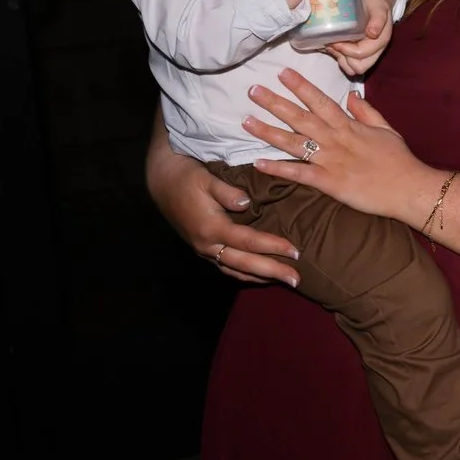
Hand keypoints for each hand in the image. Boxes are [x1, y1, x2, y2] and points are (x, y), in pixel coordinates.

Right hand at [147, 145, 300, 287]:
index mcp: (211, 228)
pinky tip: (260, 276)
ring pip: (235, 270)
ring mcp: (203, 250)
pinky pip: (226, 267)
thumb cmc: (189, 177)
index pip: (248, 242)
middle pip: (244, 263)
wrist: (163, 182)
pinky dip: (245, 274)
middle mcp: (207, 245)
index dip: (273, 247)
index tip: (295, 252)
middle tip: (296, 280)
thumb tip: (245, 203)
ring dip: (260, 277)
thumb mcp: (207, 178)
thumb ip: (227, 191)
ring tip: (284, 281)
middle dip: (272, 272)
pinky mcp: (203, 249)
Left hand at [242, 67, 433, 224]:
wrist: (408, 188)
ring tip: (246, 121)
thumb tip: (351, 95)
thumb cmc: (399, 159)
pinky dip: (278, 169)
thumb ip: (366, 111)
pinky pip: (299, 174)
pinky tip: (258, 163)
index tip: (283, 73)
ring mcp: (330, 161)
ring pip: (293, 143)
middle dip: (275, 103)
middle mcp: (335, 139)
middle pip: (300, 118)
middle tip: (253, 91)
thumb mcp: (386, 129)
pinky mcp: (328, 183)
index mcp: (348, 126)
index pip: (320, 101)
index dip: (300, 86)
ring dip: (268, 132)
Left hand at [323, 0, 395, 77]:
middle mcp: (375, 51)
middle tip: (333, 43)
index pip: (361, 54)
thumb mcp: (379, 7)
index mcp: (380, 41)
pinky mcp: (358, 53)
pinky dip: (341, 59)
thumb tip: (372, 34)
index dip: (346, 49)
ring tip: (333, 45)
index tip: (334, 39)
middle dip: (344, 57)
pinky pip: (349, 66)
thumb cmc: (376, 3)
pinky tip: (335, 46)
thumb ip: (378, 19)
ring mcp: (367, 54)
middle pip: (359, 67)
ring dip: (341, 60)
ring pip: (353, 69)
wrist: (377, 1)